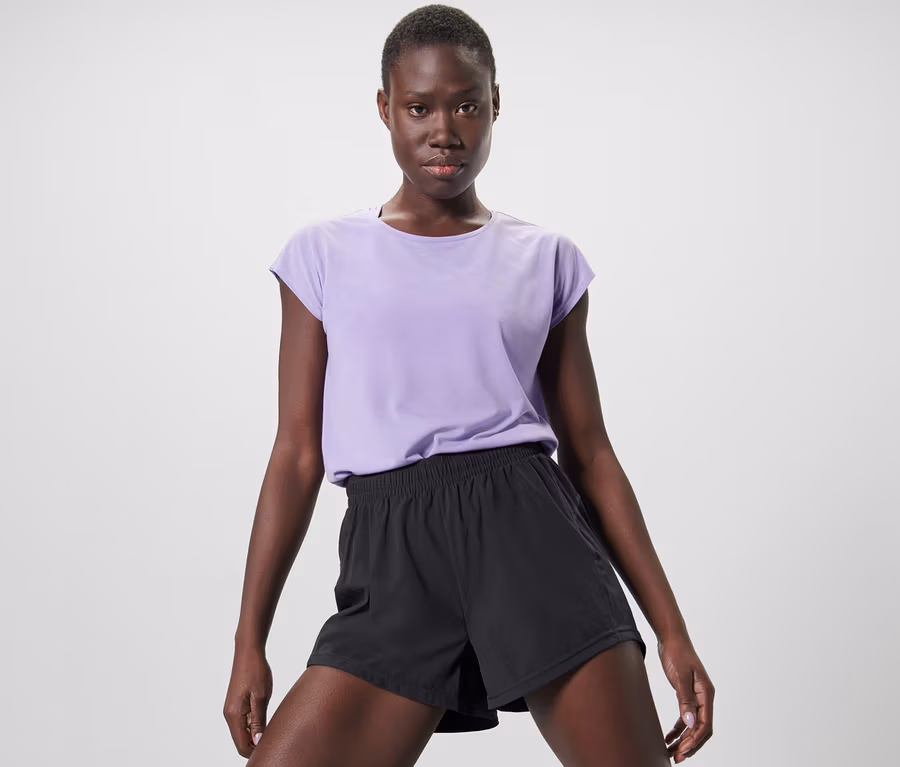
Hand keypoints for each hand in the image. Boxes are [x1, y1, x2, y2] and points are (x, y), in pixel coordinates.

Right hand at [223, 644, 272, 756]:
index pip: (242, 745)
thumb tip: (257, 741)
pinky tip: (266, 721)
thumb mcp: (261, 697)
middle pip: (241, 741)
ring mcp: (232, 709)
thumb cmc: (256, 671)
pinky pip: (244, 722)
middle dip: (255, 745)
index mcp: (234, 715)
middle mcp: (229, 715)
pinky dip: (254, 726)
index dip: (255, 751)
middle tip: (274, 740)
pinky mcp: (236, 704)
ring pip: (243, 732)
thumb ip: (259, 720)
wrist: (249, 652)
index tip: (271, 748)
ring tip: (273, 730)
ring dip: (255, 735)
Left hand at [658, 633, 714, 761]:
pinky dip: (678, 729)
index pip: (705, 724)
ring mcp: (696, 696)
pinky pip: (685, 717)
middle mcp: (704, 697)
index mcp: (707, 694)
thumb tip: (689, 722)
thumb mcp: (680, 676)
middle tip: (677, 757)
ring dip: (683, 739)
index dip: (695, 740)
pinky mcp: (686, 694)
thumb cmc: (677, 653)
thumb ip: (685, 699)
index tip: (682, 751)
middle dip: (690, 745)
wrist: (671, 638)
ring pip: (693, 725)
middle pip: (701, 729)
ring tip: (671, 752)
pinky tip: (668, 737)